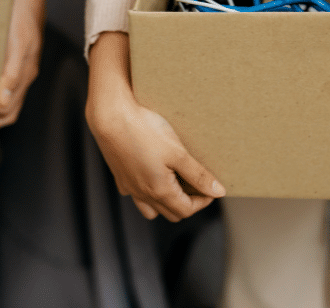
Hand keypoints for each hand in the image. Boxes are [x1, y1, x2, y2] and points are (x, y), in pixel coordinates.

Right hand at [86, 32, 224, 221]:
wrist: (111, 116)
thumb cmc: (145, 131)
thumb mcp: (177, 153)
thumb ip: (198, 174)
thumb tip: (218, 192)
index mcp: (160, 191)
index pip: (187, 210)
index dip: (204, 201)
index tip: (212, 186)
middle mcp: (143, 194)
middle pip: (172, 213)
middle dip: (188, 203)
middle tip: (197, 183)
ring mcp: (130, 187)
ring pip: (151, 209)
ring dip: (167, 203)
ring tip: (175, 183)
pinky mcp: (120, 176)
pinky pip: (134, 194)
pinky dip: (146, 192)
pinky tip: (150, 174)